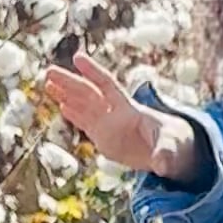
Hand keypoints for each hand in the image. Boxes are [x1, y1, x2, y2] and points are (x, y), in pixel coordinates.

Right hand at [44, 52, 187, 176]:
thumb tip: (162, 165)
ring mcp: (109, 126)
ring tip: (47, 84)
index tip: (77, 57)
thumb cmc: (175, 143)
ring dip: (66, 96)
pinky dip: (74, 115)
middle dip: (69, 83)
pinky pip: (86, 125)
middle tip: (48, 71)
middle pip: (88, 94)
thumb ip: (164, 154)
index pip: (108, 86)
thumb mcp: (171, 148)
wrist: (173, 153)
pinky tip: (61, 106)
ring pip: (83, 107)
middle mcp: (115, 114)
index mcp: (130, 109)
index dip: (93, 72)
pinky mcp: (106, 140)